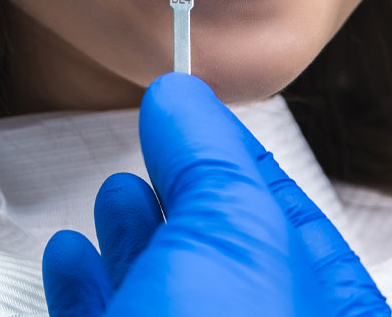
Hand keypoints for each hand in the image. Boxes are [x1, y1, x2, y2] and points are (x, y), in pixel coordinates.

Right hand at [43, 72, 388, 315]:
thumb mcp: (230, 233)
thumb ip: (209, 155)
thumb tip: (181, 97)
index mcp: (320, 304)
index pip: (279, 205)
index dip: (230, 148)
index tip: (188, 107)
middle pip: (217, 243)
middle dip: (180, 187)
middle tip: (153, 145)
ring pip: (162, 282)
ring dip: (133, 231)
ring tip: (113, 196)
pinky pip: (106, 315)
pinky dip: (86, 282)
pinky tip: (71, 256)